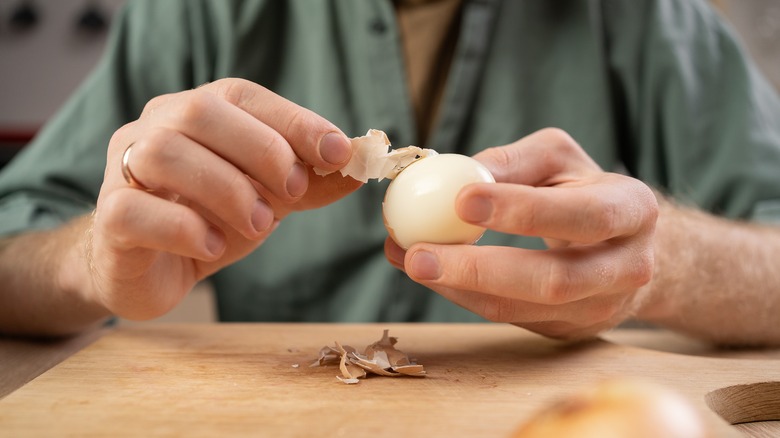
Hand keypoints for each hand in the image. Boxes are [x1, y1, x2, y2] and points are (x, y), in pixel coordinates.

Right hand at [87, 78, 360, 319]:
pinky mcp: (110, 218)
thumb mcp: (266, 199)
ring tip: (259, 225)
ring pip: (165, 153)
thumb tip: (358, 168)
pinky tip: (211, 247)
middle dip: (260, 151)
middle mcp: (155, 129)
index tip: (339, 151)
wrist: (148, 270)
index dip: (294, 120)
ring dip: (226, 189)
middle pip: (201, 112)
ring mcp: (124, 170)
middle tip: (293, 192)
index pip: (242, 95)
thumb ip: (308, 184)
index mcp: (196, 114)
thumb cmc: (207, 221)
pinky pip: (134, 208)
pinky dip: (183, 227)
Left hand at [385, 128, 657, 338]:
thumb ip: (515, 160)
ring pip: (523, 309)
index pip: (583, 215)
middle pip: (553, 280)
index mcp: (632, 211)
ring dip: (459, 288)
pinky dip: (463, 296)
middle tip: (419, 254)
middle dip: (479, 269)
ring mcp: (600, 308)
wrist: (628, 249)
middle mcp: (627, 267)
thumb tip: (457, 171)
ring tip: (408, 260)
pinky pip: (509, 318)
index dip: (522, 210)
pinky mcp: (569, 329)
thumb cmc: (585, 191)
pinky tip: (430, 273)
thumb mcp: (561, 159)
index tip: (462, 199)